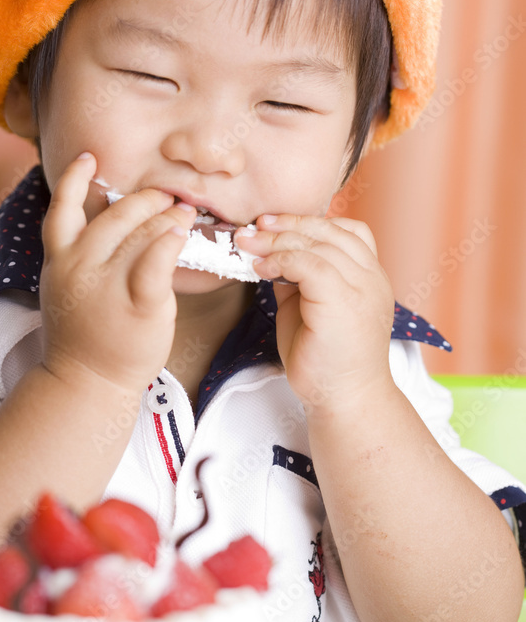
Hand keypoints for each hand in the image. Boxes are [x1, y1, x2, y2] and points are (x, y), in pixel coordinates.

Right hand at [39, 153, 196, 393]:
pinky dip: (171, 241)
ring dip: (168, 216)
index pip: (62, 207)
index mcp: (59, 258)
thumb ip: (78, 254)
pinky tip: (183, 233)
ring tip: (184, 212)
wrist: (86, 381)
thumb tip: (105, 221)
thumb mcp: (65, 287)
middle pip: (116, 214)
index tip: (89, 157)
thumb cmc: (83, 334)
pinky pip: (157, 261)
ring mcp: (107, 284)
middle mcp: (79, 265)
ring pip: (142, 233)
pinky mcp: (138, 303)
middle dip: (146, 200)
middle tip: (166, 198)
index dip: (75, 178)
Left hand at [235, 215, 394, 411]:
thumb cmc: (325, 360)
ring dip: (277, 241)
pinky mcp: (345, 302)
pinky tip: (261, 269)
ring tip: (248, 245)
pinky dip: (281, 260)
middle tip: (253, 227)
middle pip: (331, 230)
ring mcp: (363, 288)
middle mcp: (373, 278)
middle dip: (287, 224)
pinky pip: (310, 264)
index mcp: (370, 277)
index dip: (308, 221)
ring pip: (318, 244)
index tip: (272, 224)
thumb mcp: (310, 307)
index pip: (346, 231)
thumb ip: (300, 278)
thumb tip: (273, 254)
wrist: (344, 400)